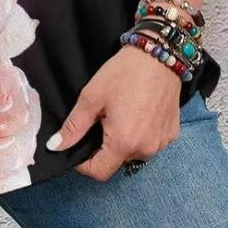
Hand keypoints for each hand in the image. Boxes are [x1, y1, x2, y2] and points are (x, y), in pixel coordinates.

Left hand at [47, 44, 181, 180]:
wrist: (158, 55)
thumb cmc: (123, 73)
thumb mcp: (92, 96)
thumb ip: (74, 126)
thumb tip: (56, 146)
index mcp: (123, 143)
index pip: (99, 172)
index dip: (83, 164)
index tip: (78, 146)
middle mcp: (145, 149)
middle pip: (116, 161)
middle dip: (103, 147)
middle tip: (101, 119)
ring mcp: (161, 143)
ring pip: (134, 153)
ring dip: (123, 141)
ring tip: (120, 113)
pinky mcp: (171, 134)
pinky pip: (150, 142)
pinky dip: (140, 134)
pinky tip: (138, 112)